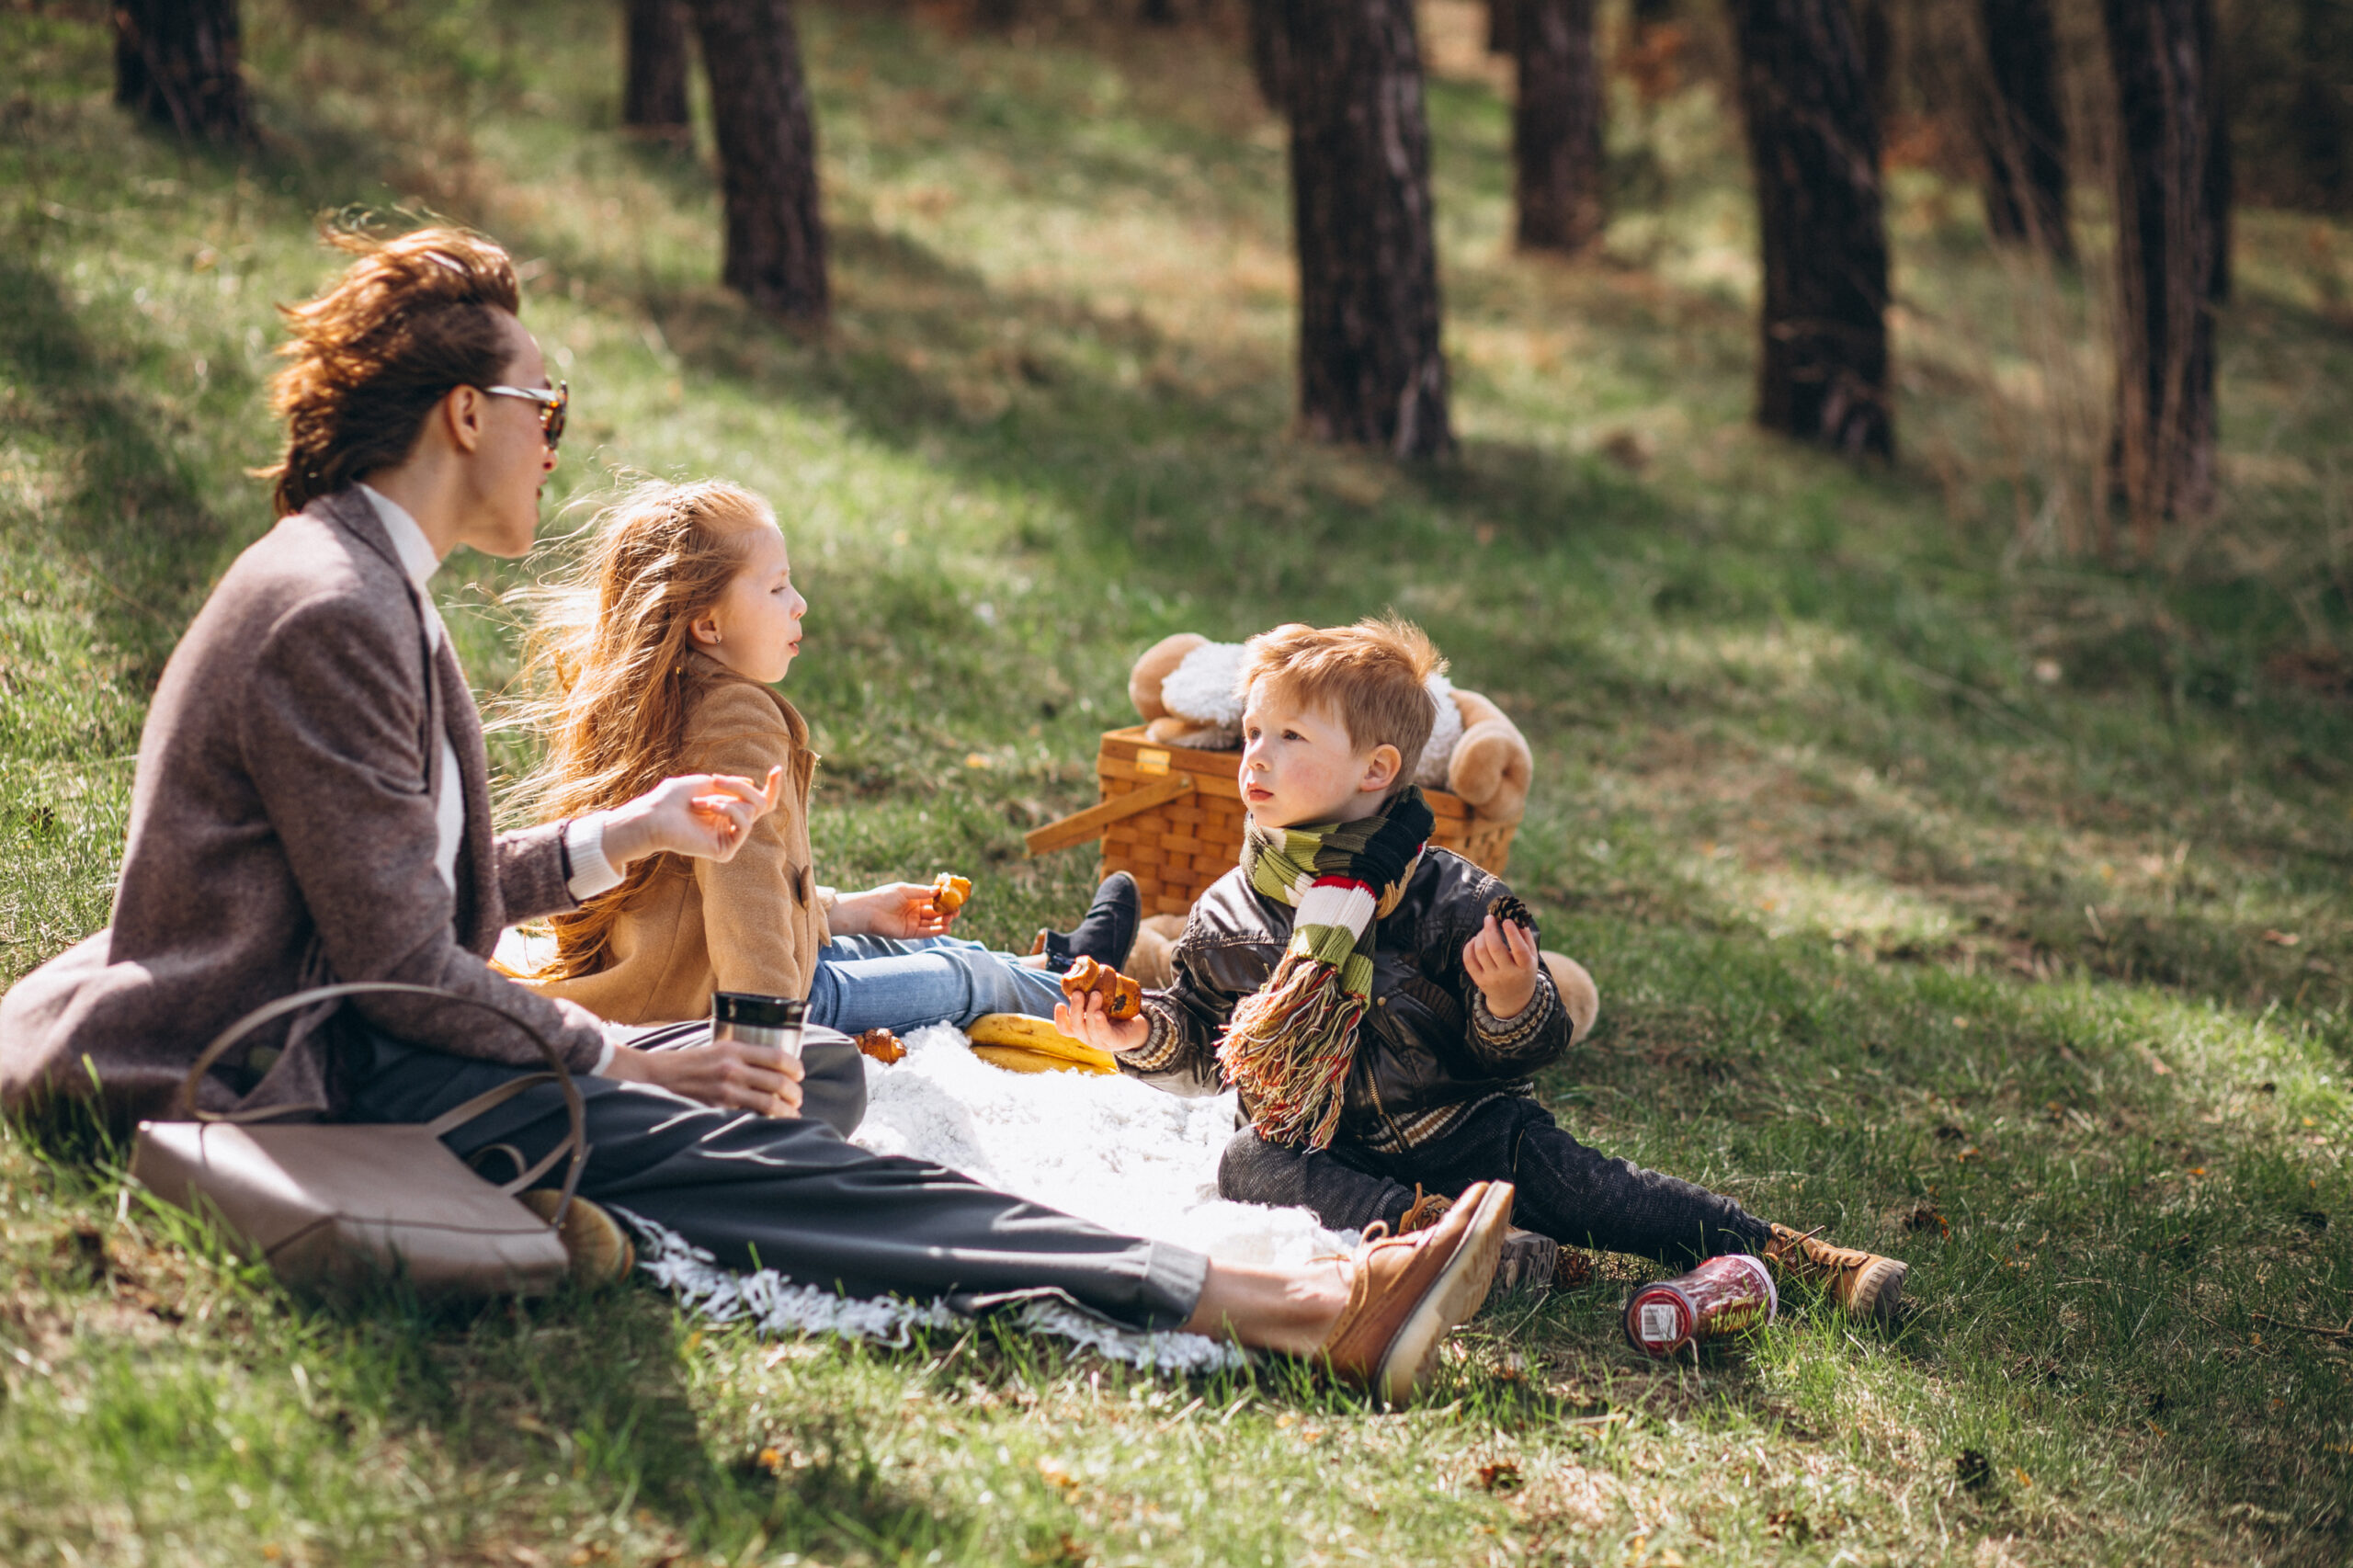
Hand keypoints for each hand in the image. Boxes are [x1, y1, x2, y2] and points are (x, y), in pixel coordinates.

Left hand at [599, 767, 784, 868]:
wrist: (654, 816)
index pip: (758, 802)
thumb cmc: (673, 798)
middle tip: (716, 779)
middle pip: (759, 803)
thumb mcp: (707, 782)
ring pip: (752, 811)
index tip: (778, 769)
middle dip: (740, 787)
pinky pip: (744, 824)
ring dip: (726, 799)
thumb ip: (732, 784)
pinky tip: (709, 807)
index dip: (772, 787)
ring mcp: (729, 839)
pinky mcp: (725, 850)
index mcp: (727, 810)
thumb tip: (753, 785)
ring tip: (699, 801)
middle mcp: (730, 825)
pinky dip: (728, 810)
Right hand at [604, 1036, 804, 1115]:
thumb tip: (765, 1062)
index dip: (794, 1067)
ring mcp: (725, 1091)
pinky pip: (749, 1118)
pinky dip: (765, 1122)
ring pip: (769, 1103)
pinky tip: (771, 1125)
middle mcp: (732, 1068)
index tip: (799, 1074)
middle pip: (778, 1082)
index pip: (776, 1056)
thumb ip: (737, 1053)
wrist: (653, 1077)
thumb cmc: (685, 1063)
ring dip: (786, 1110)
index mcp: (733, 1049)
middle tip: (798, 1097)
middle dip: (794, 1092)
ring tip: (791, 1113)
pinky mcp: (717, 1110)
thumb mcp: (714, 1048)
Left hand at [830, 882, 955, 939]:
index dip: (944, 900)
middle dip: (946, 912)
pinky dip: (935, 931)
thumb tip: (939, 891)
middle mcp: (914, 911)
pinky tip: (945, 929)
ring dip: (943, 922)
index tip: (955, 899)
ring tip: (952, 919)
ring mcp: (912, 922)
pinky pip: (925, 933)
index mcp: (913, 899)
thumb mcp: (905, 890)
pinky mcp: (909, 933)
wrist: (869, 911)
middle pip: (934, 912)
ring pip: (931, 923)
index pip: (932, 900)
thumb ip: (922, 891)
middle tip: (957, 911)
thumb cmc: (884, 896)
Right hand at [1056, 988, 1148, 1054]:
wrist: (1137, 1028)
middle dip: (1076, 1008)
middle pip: (1076, 1026)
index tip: (1060, 1003)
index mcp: (1083, 1028)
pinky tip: (1100, 1013)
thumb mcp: (1101, 1003)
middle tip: (1078, 992)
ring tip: (1096, 993)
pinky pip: (1105, 1034)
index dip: (1060, 1018)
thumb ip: (1090, 991)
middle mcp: (1089, 1036)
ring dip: (1091, 1010)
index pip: (1066, 1028)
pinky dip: (1100, 1023)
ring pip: (1090, 1028)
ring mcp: (1101, 1041)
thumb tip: (1082, 969)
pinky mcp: (1115, 1041)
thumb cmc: (1116, 1013)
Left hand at [1462, 914, 1538, 1020]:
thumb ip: (1526, 937)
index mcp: (1525, 968)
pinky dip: (1469, 946)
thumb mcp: (1532, 957)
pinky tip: (1475, 940)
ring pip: (1481, 952)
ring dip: (1480, 935)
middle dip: (1490, 929)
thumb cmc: (1524, 971)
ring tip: (1484, 930)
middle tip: (1489, 918)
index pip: (1519, 950)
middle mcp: (1508, 974)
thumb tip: (1515, 917)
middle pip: (1495, 948)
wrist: (1513, 999)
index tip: (1506, 920)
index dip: (1512, 934)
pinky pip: (1469, 960)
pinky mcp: (1479, 981)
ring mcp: (1492, 978)